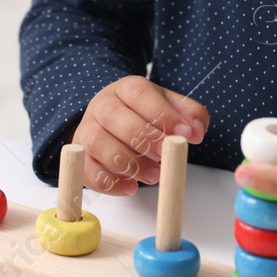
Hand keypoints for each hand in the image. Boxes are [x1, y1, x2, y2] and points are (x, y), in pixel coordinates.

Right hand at [71, 75, 209, 195]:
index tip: (184, 133)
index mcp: (126, 89)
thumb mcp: (170, 107)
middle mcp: (102, 105)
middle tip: (164, 155)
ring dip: (127, 162)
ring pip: (97, 143)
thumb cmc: (144, 115)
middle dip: (143, 138)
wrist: (112, 121)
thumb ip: (189, 115)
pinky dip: (109, 182)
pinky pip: (87, 170)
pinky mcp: (81, 156)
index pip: (139, 94)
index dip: (162, 114)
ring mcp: (87, 130)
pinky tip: (131, 187)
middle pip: (113, 115)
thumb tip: (196, 131)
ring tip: (153, 175)